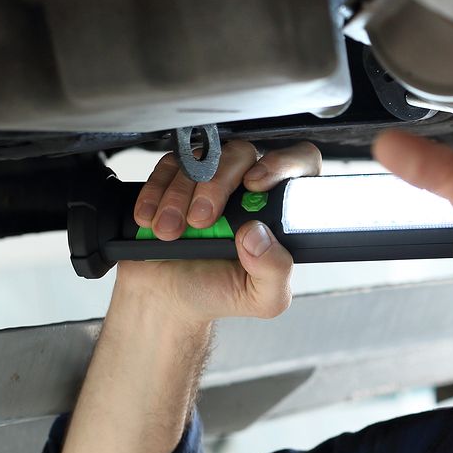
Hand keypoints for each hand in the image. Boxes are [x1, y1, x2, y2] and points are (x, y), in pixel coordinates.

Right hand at [115, 140, 320, 324]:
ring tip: (170, 233)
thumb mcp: (262, 298)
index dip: (282, 163)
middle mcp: (249, 188)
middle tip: (201, 220)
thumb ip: (275, 271)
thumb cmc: (221, 291)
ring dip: (179, 195)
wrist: (170, 296)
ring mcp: (211, 178)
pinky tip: (151, 220)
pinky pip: (168, 165)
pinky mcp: (177, 176)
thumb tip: (259, 235)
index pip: (300, 162)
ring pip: (201, 158)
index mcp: (280, 210)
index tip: (255, 185)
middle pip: (242, 154)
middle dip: (216, 185)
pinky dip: (156, 192)